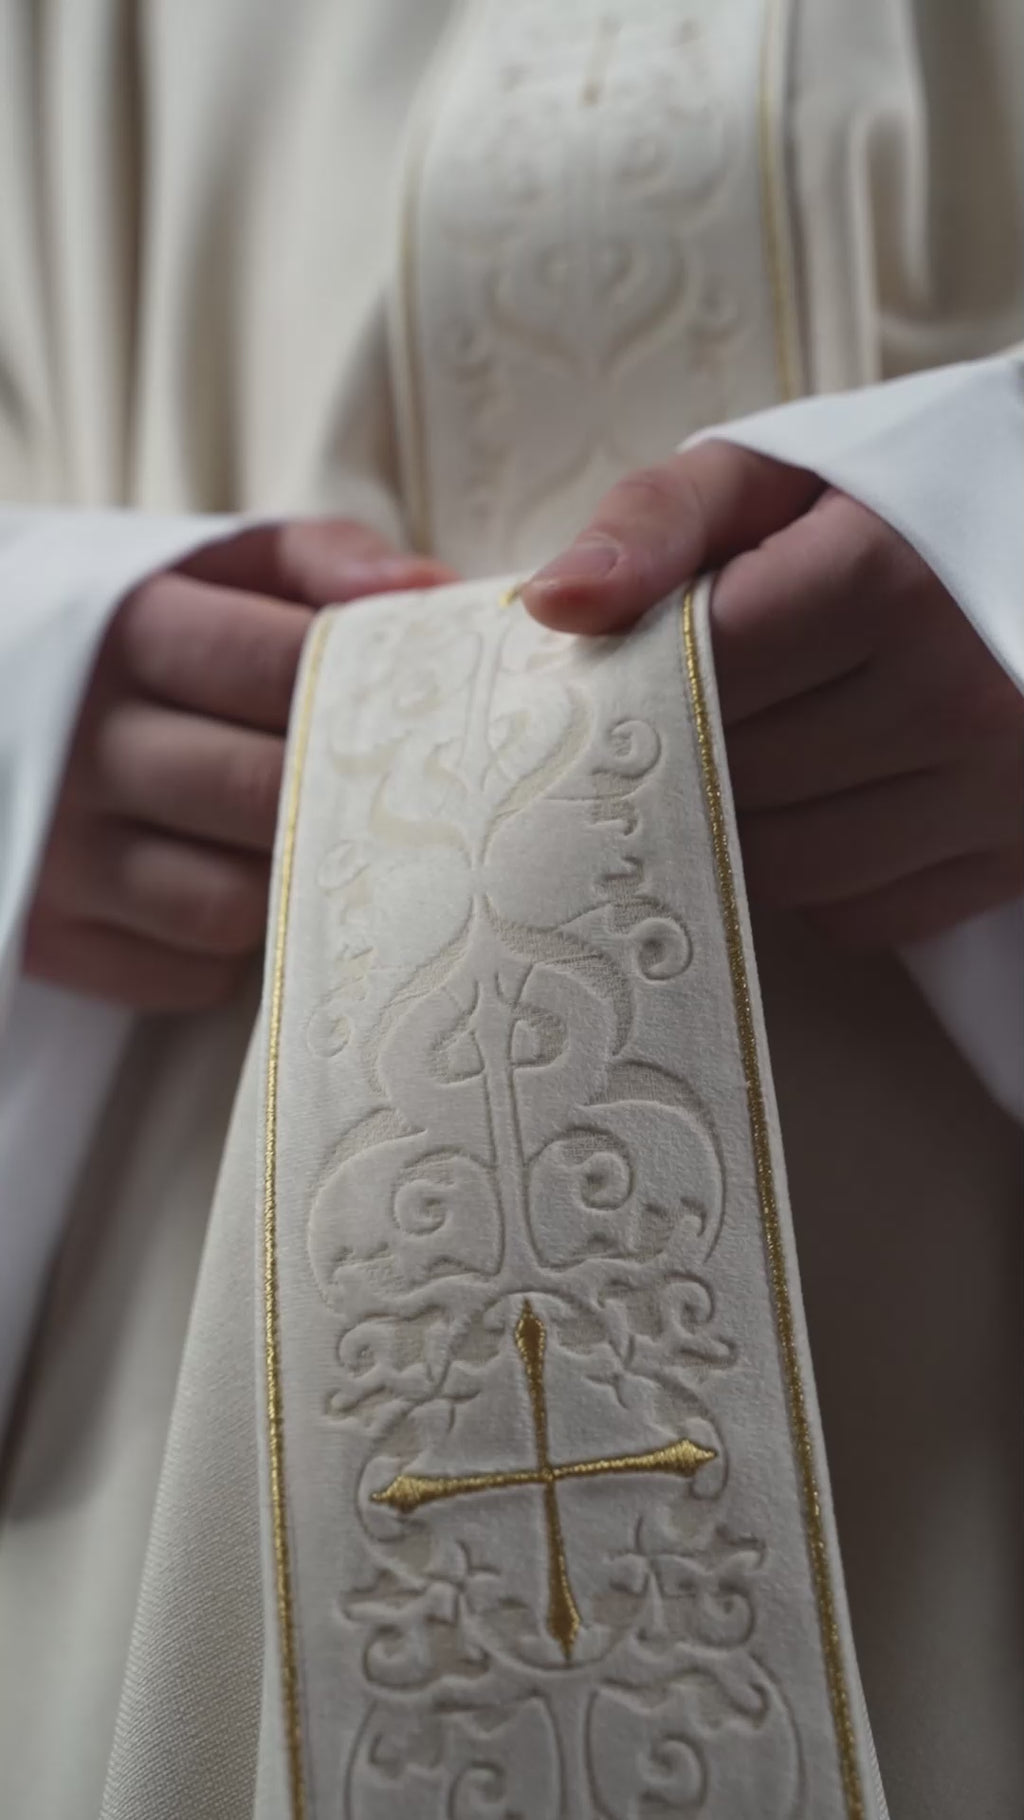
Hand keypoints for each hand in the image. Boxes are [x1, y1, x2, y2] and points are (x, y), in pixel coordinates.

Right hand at [27, 520, 454, 1008]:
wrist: (4, 697)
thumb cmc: (150, 635)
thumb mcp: (216, 570)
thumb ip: (320, 561)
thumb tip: (435, 593)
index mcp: (126, 629)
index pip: (279, 668)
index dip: (365, 696)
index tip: (420, 714)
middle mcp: (79, 743)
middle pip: (262, 796)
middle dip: (341, 803)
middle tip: (392, 801)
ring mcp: (55, 853)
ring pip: (231, 906)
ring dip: (286, 888)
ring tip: (298, 846)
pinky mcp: (49, 939)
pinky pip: (189, 974)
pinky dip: (228, 951)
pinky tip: (229, 891)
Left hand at [521, 442, 1023, 944]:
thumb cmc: (888, 512)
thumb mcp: (772, 477)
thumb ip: (656, 522)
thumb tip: (554, 604)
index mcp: (887, 581)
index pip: (695, 682)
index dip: (646, 679)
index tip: (634, 664)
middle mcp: (956, 698)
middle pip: (731, 781)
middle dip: (687, 750)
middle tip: (691, 707)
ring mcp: (997, 790)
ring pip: (785, 866)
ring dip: (740, 825)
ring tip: (760, 748)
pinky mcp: (1015, 857)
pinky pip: (856, 915)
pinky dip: (818, 876)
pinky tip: (829, 799)